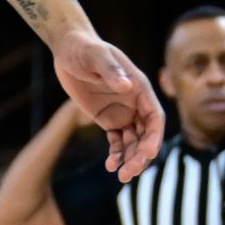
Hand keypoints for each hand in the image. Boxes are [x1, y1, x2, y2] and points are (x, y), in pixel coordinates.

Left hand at [53, 30, 164, 180]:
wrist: (68, 50)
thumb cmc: (84, 49)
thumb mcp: (96, 56)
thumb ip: (111, 70)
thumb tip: (127, 86)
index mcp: (140, 89)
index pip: (155, 118)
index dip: (154, 137)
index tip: (148, 153)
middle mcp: (136, 103)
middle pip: (146, 135)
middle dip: (141, 155)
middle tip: (128, 173)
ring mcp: (123, 113)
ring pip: (134, 142)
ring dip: (130, 159)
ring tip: (120, 175)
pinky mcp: (109, 120)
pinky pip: (117, 142)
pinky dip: (116, 155)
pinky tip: (110, 166)